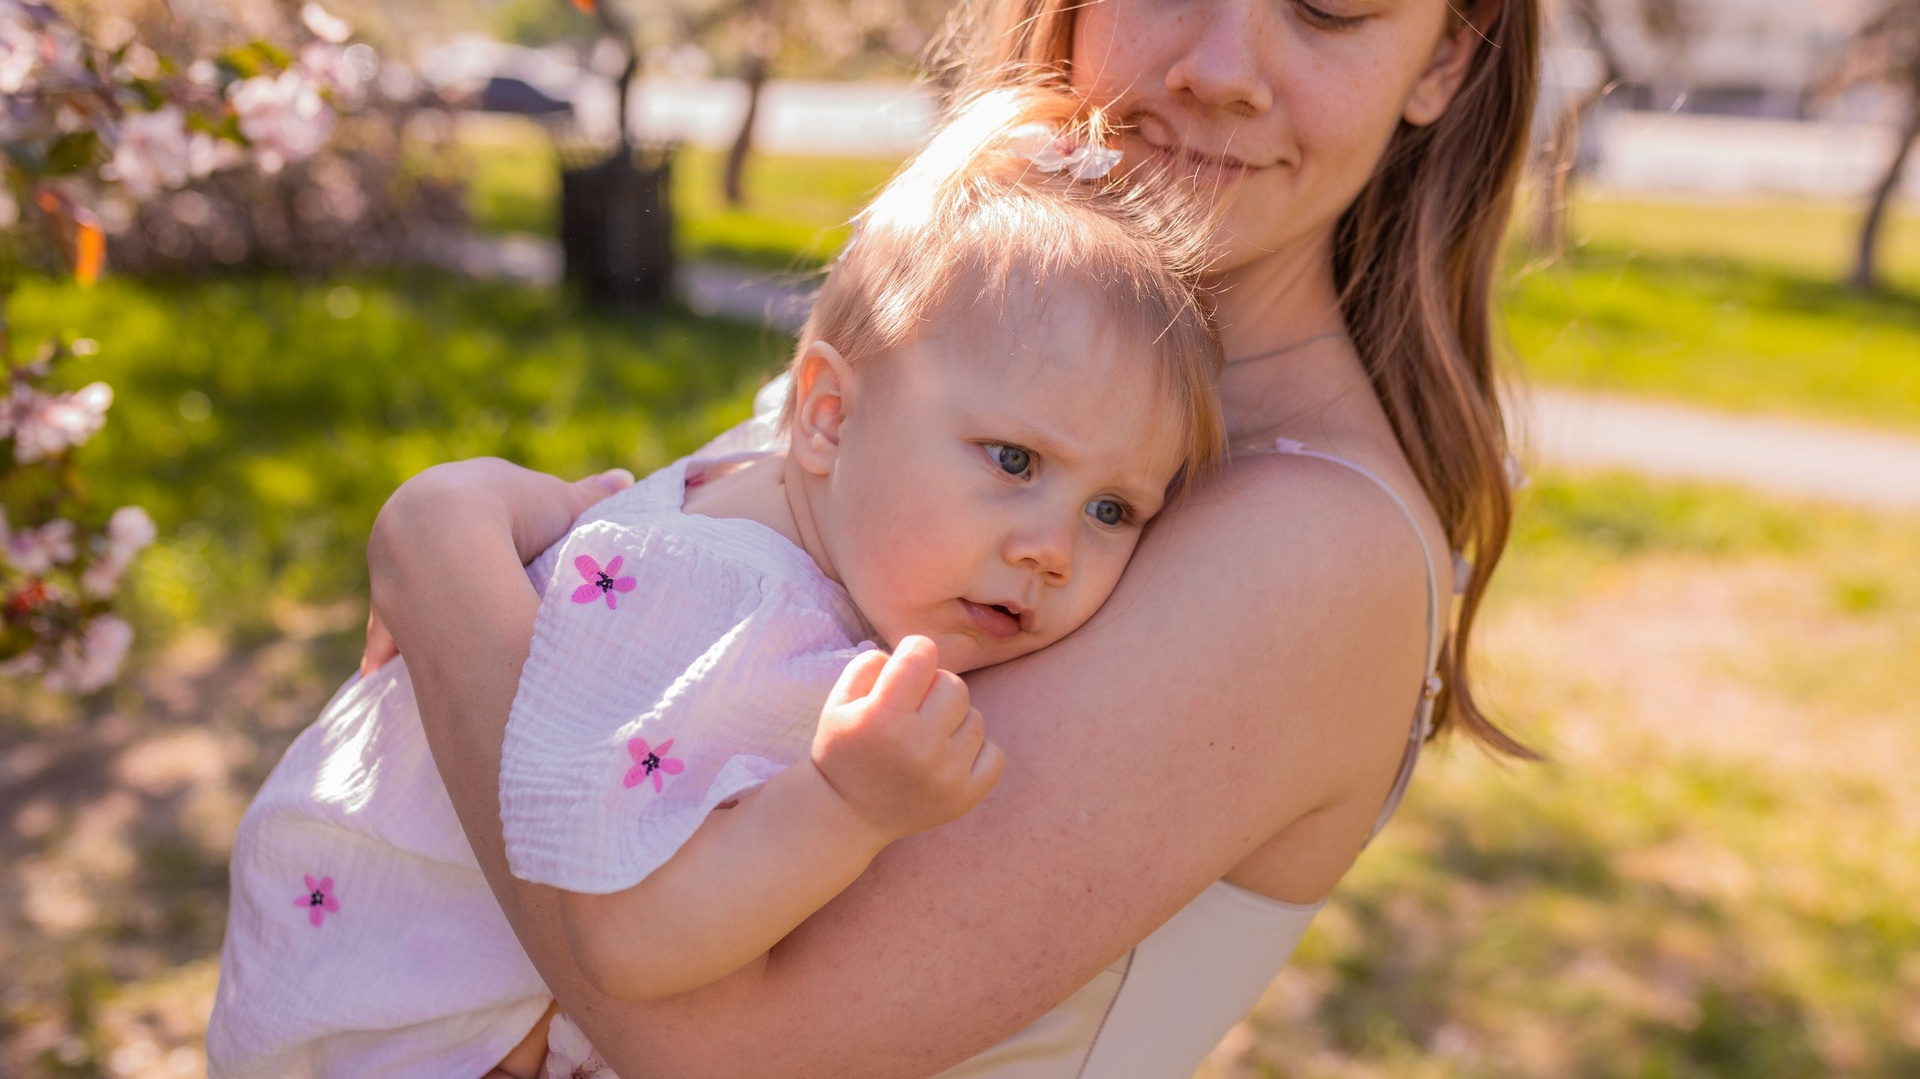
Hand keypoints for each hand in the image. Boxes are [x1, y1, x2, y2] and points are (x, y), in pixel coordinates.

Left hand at [361, 460, 634, 673]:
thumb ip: (591, 495)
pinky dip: (391, 641)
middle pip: (448, 538)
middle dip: (469, 554)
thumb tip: (626, 479)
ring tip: (461, 618)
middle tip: (500, 578)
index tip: (532, 543)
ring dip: (432, 591)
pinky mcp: (386, 599)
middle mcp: (416, 510)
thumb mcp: (562, 503)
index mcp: (460, 483)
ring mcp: (393, 556)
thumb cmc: (514, 513)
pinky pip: (387, 625)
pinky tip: (388, 663)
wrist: (448, 539)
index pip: (486, 499)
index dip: (513, 519)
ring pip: (414, 575)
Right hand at [811, 636, 1004, 840]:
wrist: (847, 815)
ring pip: (975, 717)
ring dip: (953, 721)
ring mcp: (946, 775)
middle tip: (914, 708)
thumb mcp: (838, 701)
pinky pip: (994, 753)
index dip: (914, 652)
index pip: (921, 655)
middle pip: (954, 684)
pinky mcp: (965, 798)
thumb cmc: (844, 750)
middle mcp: (918, 747)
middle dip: (934, 688)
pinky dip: (974, 751)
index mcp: (882, 718)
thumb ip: (870, 664)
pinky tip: (947, 758)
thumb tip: (914, 651)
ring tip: (926, 738)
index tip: (906, 666)